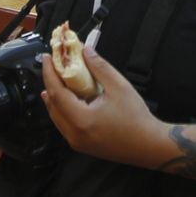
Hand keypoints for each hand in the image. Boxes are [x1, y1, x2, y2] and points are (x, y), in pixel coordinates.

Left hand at [39, 44, 166, 167]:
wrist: (148, 145)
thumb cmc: (136, 118)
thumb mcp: (119, 87)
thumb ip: (100, 67)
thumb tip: (85, 51)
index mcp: (81, 120)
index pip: (56, 93)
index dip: (49, 73)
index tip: (46, 58)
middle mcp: (74, 134)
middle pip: (52, 105)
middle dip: (50, 83)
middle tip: (52, 65)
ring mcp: (76, 142)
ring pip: (56, 116)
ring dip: (54, 96)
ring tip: (56, 78)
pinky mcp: (81, 145)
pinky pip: (64, 124)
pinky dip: (62, 109)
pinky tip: (66, 98)